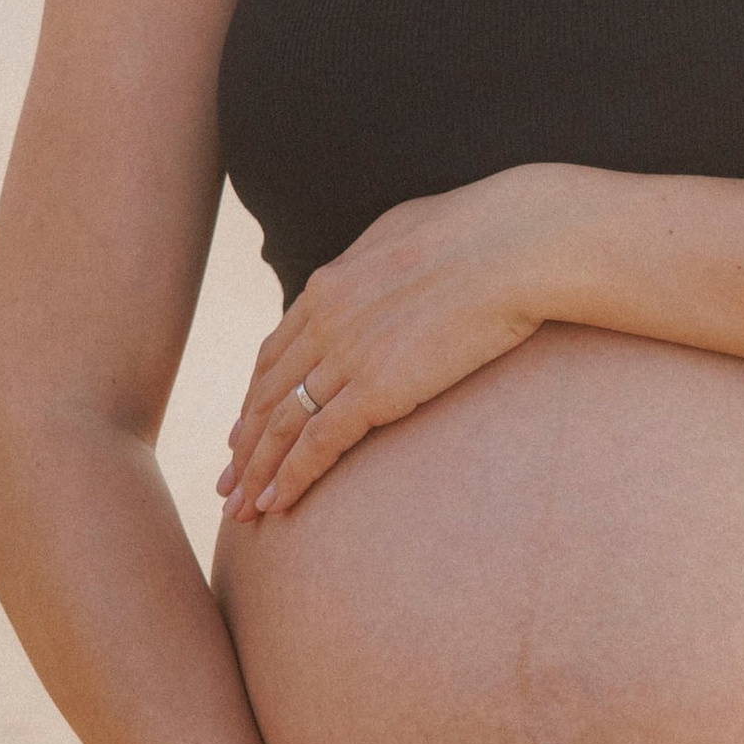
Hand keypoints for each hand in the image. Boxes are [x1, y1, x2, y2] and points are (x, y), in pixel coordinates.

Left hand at [220, 167, 566, 520]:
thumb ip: (381, 265)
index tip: (242, 430)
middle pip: (267, 394)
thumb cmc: (485, 234)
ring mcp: (347, 355)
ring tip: (241, 509)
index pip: (277, 353)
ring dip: (257, 471)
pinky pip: (318, 443)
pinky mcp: (376, 388)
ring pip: (281, 425)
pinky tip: (278, 505)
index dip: (256, 396)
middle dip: (243, 444)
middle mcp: (325, 320)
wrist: (515, 245)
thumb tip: (386, 273)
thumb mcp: (411, 235)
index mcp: (331, 284)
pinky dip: (291, 477)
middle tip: (227, 482)